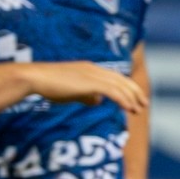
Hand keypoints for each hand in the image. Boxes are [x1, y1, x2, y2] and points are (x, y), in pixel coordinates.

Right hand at [21, 61, 148, 113]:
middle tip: (145, 104)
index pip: (115, 77)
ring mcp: (92, 74)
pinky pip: (112, 91)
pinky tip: (128, 108)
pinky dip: (123, 100)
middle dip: (135, 92)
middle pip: (122, 80)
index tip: (137, 99)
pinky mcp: (89, 82)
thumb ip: (85, 95)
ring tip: (139, 110)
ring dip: (132, 98)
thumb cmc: (49, 85)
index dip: (128, 88)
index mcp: (90, 69)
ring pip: (120, 86)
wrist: (34, 78)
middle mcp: (94, 69)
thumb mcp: (71, 91)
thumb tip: (97, 101)